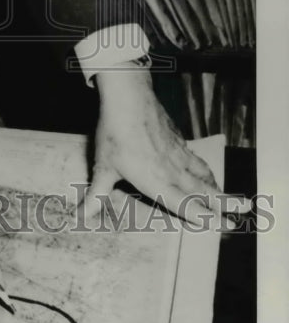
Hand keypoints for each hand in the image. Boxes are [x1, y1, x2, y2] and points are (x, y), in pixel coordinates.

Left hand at [82, 66, 239, 224]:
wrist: (128, 97)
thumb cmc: (115, 133)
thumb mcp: (103, 166)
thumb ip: (96, 194)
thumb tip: (80, 216)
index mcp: (156, 181)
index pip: (183, 205)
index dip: (201, 216)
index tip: (218, 225)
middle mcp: (172, 170)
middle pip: (203, 191)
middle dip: (223, 203)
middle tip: (242, 210)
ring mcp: (178, 153)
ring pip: (203, 174)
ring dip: (218, 187)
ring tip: (231, 197)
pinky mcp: (178, 139)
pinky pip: (196, 158)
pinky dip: (205, 168)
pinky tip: (206, 171)